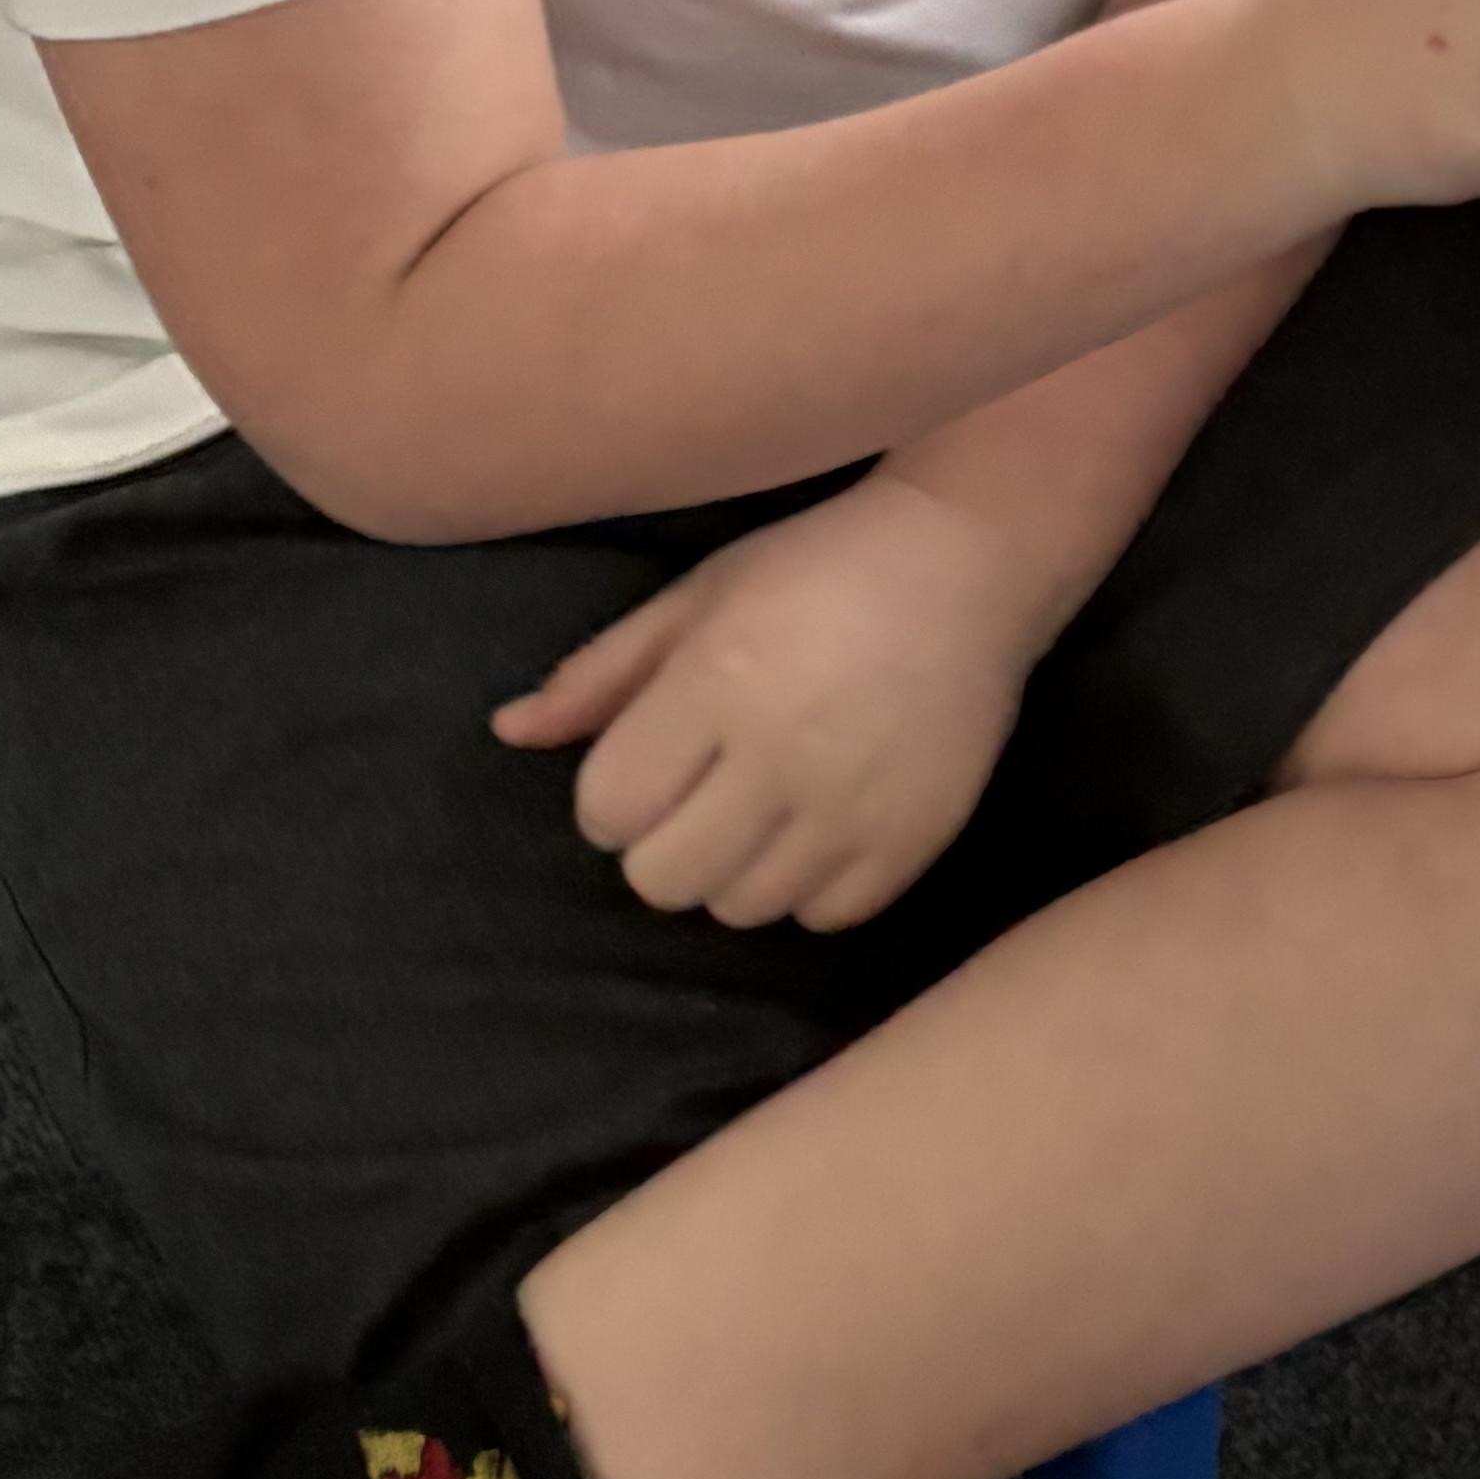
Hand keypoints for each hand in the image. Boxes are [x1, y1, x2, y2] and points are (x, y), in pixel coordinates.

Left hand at [493, 467, 1061, 928]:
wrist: (971, 561)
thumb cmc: (816, 568)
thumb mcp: (697, 596)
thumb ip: (601, 673)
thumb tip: (508, 732)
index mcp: (716, 684)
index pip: (610, 809)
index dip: (615, 796)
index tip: (650, 764)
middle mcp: (782, 755)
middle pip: (663, 880)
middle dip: (664, 844)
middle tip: (702, 795)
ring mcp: (855, 805)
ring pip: (742, 910)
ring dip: (736, 870)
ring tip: (763, 811)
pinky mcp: (916, 837)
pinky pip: (826, 917)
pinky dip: (812, 886)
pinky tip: (822, 826)